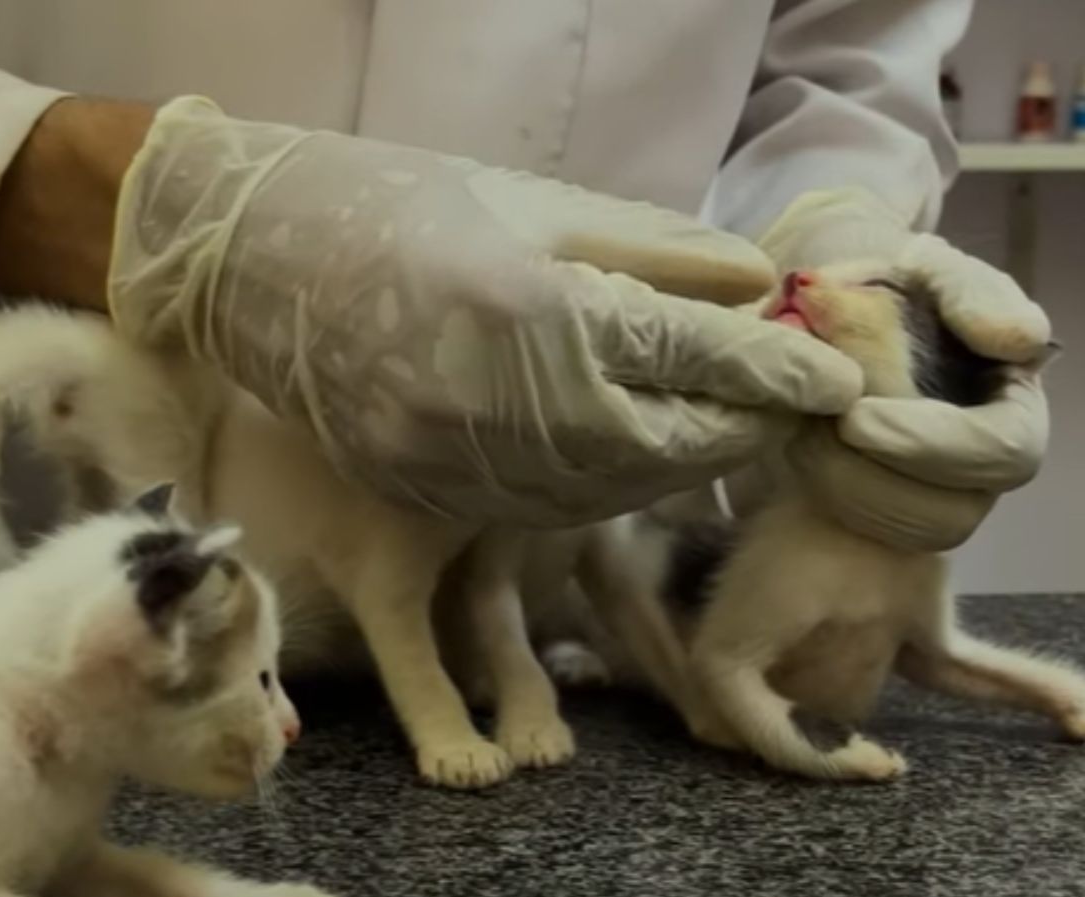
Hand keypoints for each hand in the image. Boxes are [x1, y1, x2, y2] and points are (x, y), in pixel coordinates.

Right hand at [108, 98, 859, 526]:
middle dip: (735, 430)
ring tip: (716, 428)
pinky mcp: (417, 488)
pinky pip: (537, 508)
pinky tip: (625, 453)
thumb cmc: (396, 202)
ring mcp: (448, 460)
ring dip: (672, 465)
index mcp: (529, 307)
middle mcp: (492, 402)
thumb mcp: (533, 200)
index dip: (773, 371)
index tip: (833, 382)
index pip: (689, 355)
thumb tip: (755, 285)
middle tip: (785, 408)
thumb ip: (652, 250)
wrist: (251, 256)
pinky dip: (599, 487)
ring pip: (601, 492)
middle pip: (657, 446)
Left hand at [760, 189, 1051, 550]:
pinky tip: (799, 452)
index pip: (1005, 451)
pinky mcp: (893, 520)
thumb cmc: (890, 289)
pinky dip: (824, 502)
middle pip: (952, 512)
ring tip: (800, 431)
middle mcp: (986, 466)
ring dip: (841, 486)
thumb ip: (971, 293)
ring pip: (903, 534)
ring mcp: (944, 500)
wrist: (829, 322)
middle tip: (813, 428)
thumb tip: (1018, 341)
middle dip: (871, 475)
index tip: (854, 420)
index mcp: (1013, 401)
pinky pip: (866, 541)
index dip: (930, 446)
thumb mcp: (928, 269)